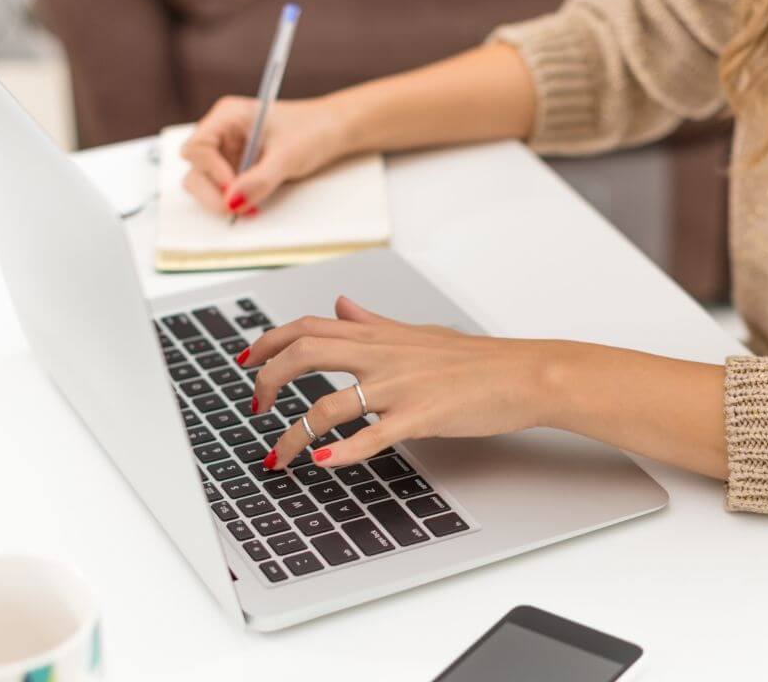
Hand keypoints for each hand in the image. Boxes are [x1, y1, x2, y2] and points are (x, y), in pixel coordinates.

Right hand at [179, 96, 350, 215]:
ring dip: (221, 199)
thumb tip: (232, 203)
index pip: (198, 146)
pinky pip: (223, 190)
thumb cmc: (313, 129)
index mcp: (227, 116)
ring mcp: (227, 153)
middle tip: (236, 208)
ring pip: (204, 183)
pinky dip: (233, 201)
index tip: (232, 188)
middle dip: (212, 191)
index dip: (210, 170)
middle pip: (195, 168)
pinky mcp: (236, 170)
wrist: (333, 131)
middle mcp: (221, 133)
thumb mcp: (288, 155)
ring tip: (249, 209)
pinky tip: (253, 206)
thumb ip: (259, 180)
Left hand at [238, 297, 571, 469]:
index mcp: (377, 337)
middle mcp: (381, 356)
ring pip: (328, 404)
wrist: (521, 374)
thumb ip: (372, 323)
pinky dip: (340, 451)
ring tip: (277, 456)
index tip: (246, 360)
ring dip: (293, 434)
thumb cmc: (474, 360)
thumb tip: (340, 305)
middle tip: (254, 407)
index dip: (269, 341)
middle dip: (268, 380)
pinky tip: (320, 462)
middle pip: (304, 353)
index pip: (307, 327)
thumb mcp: (416, 333)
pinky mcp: (419, 417)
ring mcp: (398, 387)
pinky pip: (371, 436)